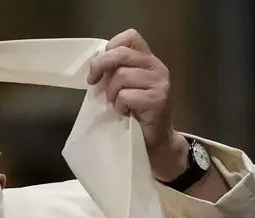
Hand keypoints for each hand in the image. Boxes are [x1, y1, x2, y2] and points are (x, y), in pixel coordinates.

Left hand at [87, 29, 188, 181]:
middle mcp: (157, 67)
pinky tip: (126, 114)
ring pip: (121, 76)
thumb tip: (95, 67)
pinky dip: (120, 106)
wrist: (155, 142)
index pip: (130, 38)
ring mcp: (160, 83)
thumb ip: (115, 73)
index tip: (100, 68)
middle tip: (94, 84)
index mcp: (148, 61)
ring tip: (119, 105)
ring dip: (112, 94)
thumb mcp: (124, 88)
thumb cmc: (136, 115)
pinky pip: (126, 95)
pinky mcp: (158, 100)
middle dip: (101, 67)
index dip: (111, 48)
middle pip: (121, 54)